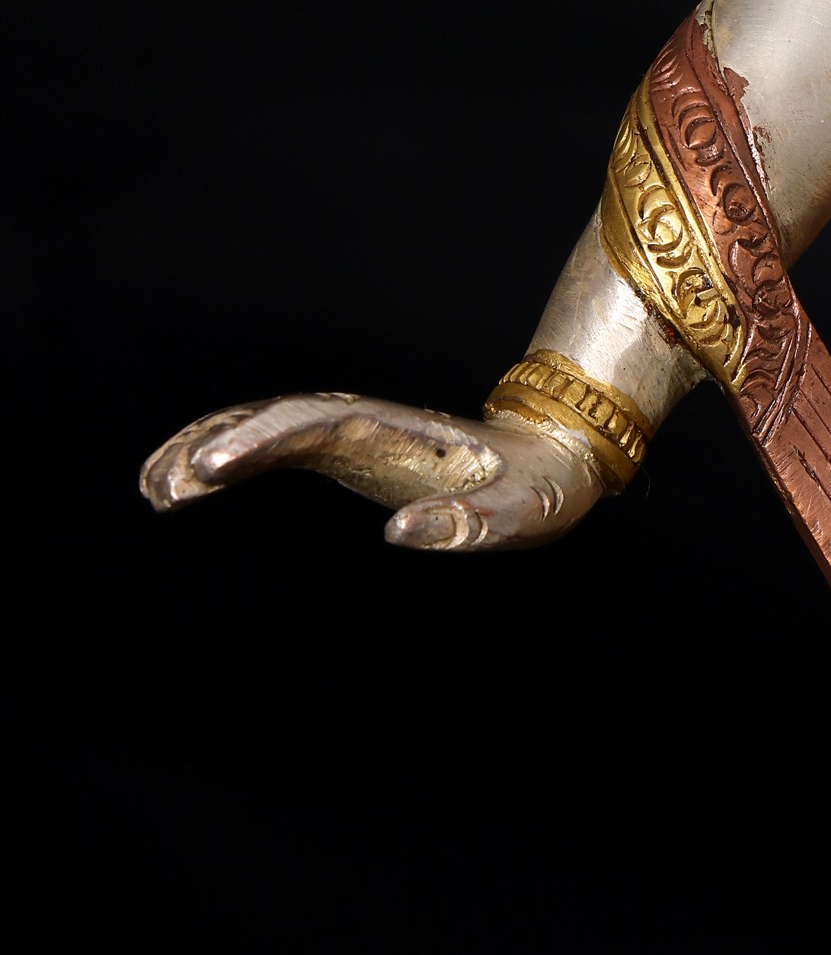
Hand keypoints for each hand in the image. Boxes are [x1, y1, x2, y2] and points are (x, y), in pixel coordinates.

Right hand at [140, 392, 605, 550]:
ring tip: (151, 486)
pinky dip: (227, 456)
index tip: (211, 468)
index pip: (311, 424)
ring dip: (205, 448)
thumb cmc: (537, 488)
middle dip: (210, 446)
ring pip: (261, 427)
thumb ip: (468, 523)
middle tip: (159, 489)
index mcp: (395, 430)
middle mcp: (361, 422)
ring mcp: (349, 433)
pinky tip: (188, 482)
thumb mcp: (519, 514)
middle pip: (269, 420)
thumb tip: (402, 535)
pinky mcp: (345, 452)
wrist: (554, 455)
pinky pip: (273, 447)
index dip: (258, 440)